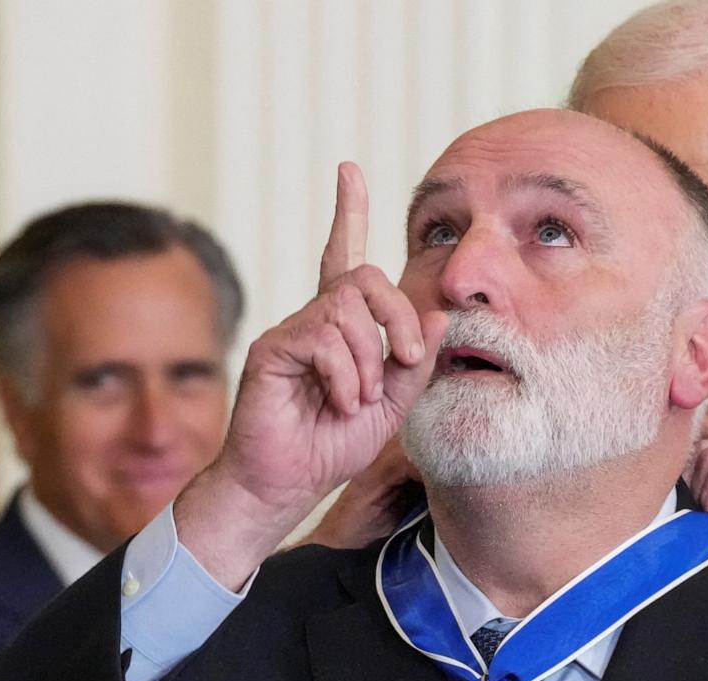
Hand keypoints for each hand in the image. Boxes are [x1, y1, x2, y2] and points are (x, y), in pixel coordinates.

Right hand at [177, 163, 446, 587]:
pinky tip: (339, 404)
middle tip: (406, 359)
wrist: (287, 484)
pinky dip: (345, 377)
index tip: (348, 169)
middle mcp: (315, 318)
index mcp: (344, 326)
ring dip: (369, 362)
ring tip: (358, 400)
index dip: (348, 211)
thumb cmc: (334, 445)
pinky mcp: (272, 348)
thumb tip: (434, 313)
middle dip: (398, 317)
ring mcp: (291, 329)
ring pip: (347, 310)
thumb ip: (414, 361)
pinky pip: (323, 340)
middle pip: (365, 278)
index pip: (346, 256)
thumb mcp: (394, 404)